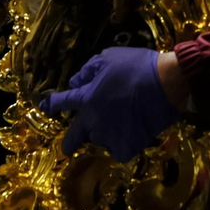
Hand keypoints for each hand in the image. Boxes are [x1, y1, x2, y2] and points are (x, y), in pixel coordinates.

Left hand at [39, 47, 182, 162]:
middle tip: (67, 148)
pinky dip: (124, 146)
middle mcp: (93, 120)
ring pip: (101, 140)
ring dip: (106, 134)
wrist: (165, 83)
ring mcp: (109, 136)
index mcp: (87, 98)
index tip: (44, 106)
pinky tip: (132, 136)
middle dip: (69, 143)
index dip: (52, 103)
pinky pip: (120, 152)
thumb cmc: (136, 66)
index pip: (63, 101)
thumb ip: (88, 70)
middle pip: (75, 136)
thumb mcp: (108, 58)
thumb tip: (75, 81)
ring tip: (122, 123)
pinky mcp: (127, 147)